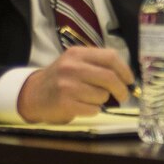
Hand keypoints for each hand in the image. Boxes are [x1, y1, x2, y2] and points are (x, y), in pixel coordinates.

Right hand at [17, 46, 135, 122]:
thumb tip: (127, 79)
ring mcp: (67, 85)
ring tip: (90, 98)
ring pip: (102, 96)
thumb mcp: (76, 63)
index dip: (125, 70)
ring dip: (102, 100)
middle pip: (110, 78)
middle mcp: (72, 67)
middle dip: (121, 90)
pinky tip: (82, 106)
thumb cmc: (61, 78)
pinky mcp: (65, 102)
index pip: (110, 57)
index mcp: (78, 53)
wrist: (34, 94)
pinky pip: (93, 109)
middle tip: (123, 96)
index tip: (130, 81)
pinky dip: (93, 110)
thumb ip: (98, 65)